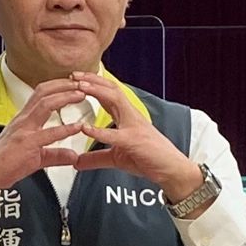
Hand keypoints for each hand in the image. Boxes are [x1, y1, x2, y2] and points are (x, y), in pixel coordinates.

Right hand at [0, 78, 88, 206]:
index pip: (40, 93)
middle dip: (64, 84)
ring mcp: (24, 130)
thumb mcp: (36, 156)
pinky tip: (78, 127)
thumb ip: (56, 154)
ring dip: (65, 97)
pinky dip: (65, 129)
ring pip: (45, 105)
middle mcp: (23, 120)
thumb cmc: (5, 163)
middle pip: (43, 92)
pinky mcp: (26, 144)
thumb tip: (73, 156)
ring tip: (81, 95)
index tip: (73, 83)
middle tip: (82, 83)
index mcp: (23, 119)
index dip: (57, 85)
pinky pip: (48, 134)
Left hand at [70, 72, 204, 203]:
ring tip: (80, 87)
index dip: (92, 84)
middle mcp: (131, 117)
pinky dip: (99, 131)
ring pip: (116, 100)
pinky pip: (115, 135)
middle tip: (73, 75)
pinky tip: (85, 129)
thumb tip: (77, 162)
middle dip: (92, 80)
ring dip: (97, 91)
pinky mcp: (135, 141)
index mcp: (127, 117)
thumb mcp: (116, 158)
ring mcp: (134, 127)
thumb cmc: (149, 159)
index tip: (75, 79)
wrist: (172, 170)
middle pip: (111, 90)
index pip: (109, 94)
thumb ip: (96, 158)